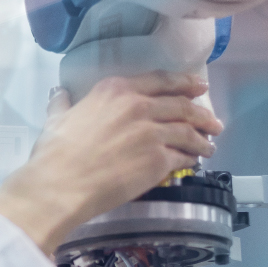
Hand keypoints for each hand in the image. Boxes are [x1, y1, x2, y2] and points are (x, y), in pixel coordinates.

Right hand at [0, 72, 222, 255]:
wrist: (60, 185)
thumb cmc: (54, 154)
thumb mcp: (56, 120)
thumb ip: (63, 104)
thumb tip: (59, 94)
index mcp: (116, 90)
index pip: (161, 81)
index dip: (184, 83)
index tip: (198, 87)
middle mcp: (139, 105)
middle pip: (181, 106)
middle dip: (202, 112)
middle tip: (213, 120)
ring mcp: (152, 132)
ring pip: (188, 131)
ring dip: (203, 138)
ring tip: (210, 144)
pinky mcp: (159, 159)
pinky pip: (183, 156)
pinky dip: (192, 158)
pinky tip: (195, 161)